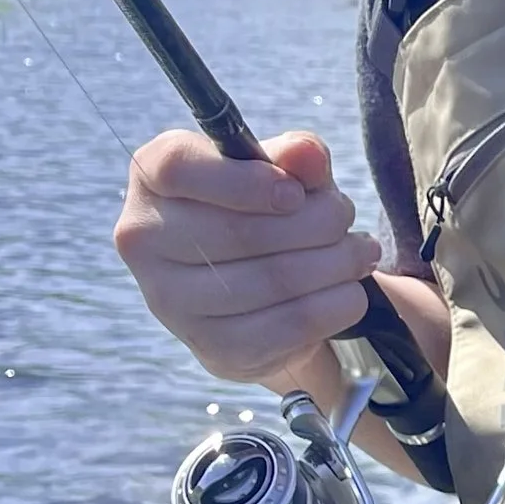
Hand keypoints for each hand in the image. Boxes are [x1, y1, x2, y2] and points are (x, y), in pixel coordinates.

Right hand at [113, 127, 384, 387]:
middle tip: (347, 219)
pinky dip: (335, 305)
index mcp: (152, 178)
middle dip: (317, 221)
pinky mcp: (214, 349)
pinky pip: (290, 325)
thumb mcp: (281, 170)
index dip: (245, 181)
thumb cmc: (263, 209)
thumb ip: (295, 154)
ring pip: (272, 280)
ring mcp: (171, 302)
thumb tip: (309, 156)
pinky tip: (349, 291)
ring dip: (336, 263)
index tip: (295, 193)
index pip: (177, 169)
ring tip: (359, 253)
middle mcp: (145, 240)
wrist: (255, 291)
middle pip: (239, 230)